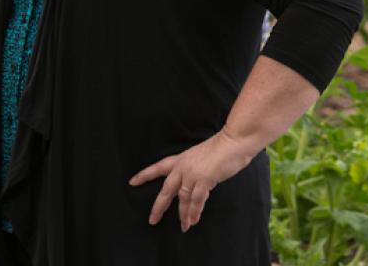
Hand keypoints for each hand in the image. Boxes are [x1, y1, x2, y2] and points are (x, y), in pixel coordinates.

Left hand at [128, 129, 252, 231]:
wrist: (234, 141)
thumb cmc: (223, 146)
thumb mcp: (202, 156)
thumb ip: (196, 169)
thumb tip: (197, 184)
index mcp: (181, 159)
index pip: (158, 167)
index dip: (145, 175)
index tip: (132, 182)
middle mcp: (183, 167)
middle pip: (166, 190)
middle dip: (159, 207)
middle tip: (152, 220)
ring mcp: (192, 174)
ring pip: (182, 199)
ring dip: (183, 215)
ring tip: (184, 226)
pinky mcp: (204, 180)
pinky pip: (196, 201)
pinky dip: (194, 212)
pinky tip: (193, 220)